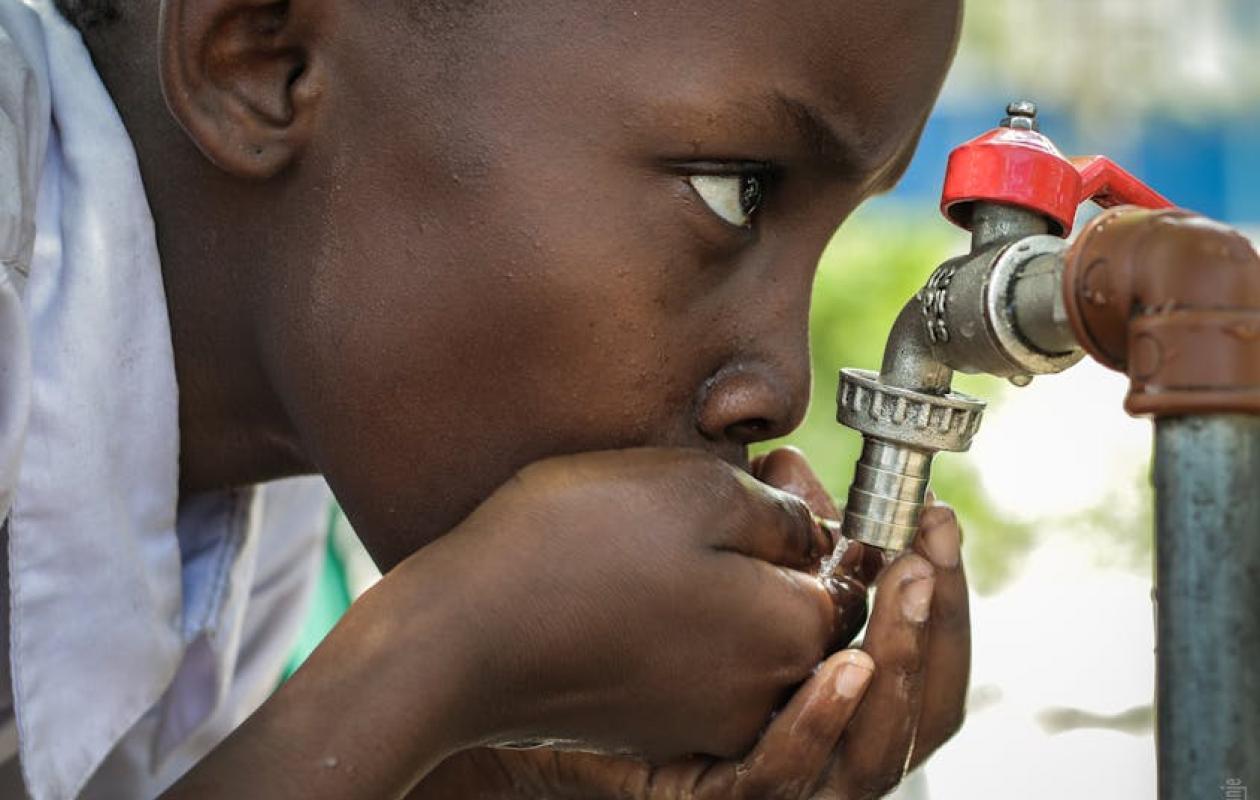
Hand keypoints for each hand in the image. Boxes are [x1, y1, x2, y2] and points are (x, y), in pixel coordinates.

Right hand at [413, 448, 858, 761]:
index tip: (786, 469)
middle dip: (797, 548)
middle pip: (811, 613)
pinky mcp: (655, 720)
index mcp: (789, 635)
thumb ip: (781, 511)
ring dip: (749, 578)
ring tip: (696, 513)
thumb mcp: (697, 490)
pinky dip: (704, 613)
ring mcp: (705, 717)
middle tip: (756, 478)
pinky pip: (709, 661)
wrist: (462, 635)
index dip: (829, 516)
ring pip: (758, 635)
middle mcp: (761, 695)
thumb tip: (816, 532)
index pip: (853, 578)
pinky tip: (656, 561)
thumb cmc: (576, 545)